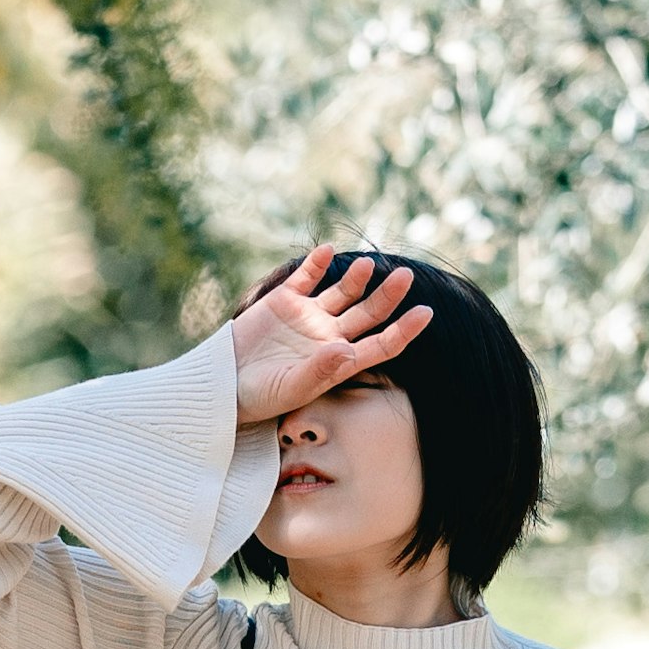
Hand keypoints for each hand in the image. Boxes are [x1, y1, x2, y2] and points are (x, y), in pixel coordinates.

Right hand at [231, 242, 431, 428]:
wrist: (223, 384)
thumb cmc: (260, 397)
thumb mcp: (291, 387)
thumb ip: (320, 369)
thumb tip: (348, 348)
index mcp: (339, 361)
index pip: (382, 343)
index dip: (405, 329)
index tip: (426, 312)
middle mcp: (329, 335)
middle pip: (369, 312)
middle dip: (389, 295)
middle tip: (405, 276)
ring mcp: (308, 316)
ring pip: (343, 291)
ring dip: (357, 276)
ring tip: (368, 264)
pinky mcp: (284, 301)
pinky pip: (307, 276)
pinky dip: (317, 263)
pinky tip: (327, 251)